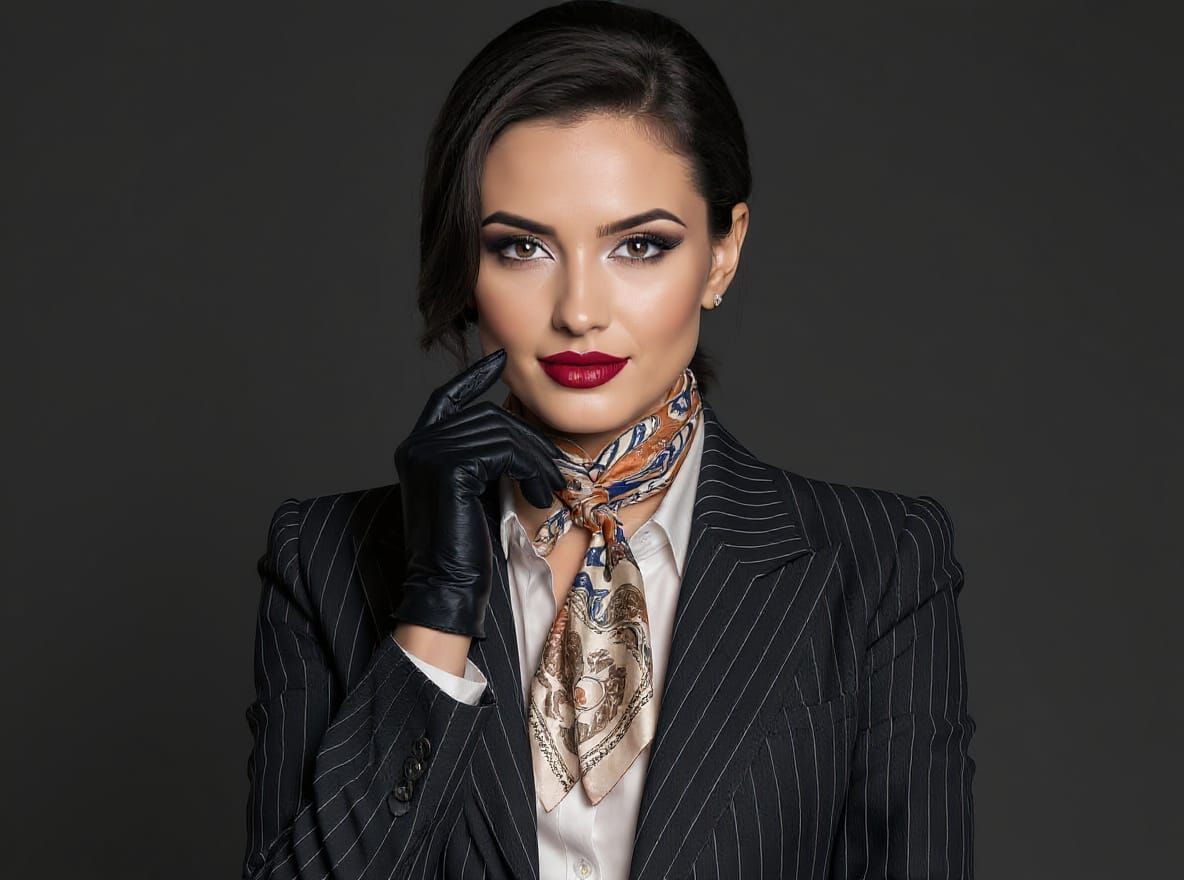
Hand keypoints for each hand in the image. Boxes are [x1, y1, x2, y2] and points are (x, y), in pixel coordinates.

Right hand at [391, 348, 565, 638]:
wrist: (447, 588)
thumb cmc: (465, 548)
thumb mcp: (473, 491)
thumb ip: (482, 458)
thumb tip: (518, 433)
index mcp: (417, 448)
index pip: (446, 397)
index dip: (472, 377)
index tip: (498, 361)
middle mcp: (417, 445)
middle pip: (487, 417)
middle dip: (529, 441)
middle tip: (556, 472)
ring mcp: (428, 454)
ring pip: (500, 432)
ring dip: (536, 459)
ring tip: (550, 488)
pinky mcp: (449, 469)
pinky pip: (504, 451)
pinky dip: (531, 470)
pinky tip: (541, 495)